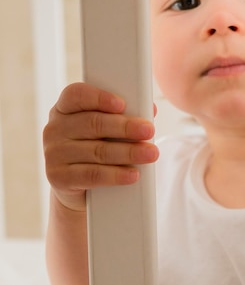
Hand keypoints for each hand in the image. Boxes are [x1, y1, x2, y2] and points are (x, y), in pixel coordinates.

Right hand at [43, 82, 158, 211]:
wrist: (81, 189)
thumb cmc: (97, 149)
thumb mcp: (108, 130)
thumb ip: (124, 116)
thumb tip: (149, 109)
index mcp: (65, 109)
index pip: (76, 95)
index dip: (99, 98)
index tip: (122, 103)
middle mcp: (55, 128)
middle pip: (93, 124)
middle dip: (125, 127)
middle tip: (149, 130)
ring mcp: (54, 154)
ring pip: (96, 151)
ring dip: (128, 152)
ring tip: (150, 154)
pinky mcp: (59, 178)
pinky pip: (92, 175)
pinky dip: (116, 175)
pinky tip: (133, 174)